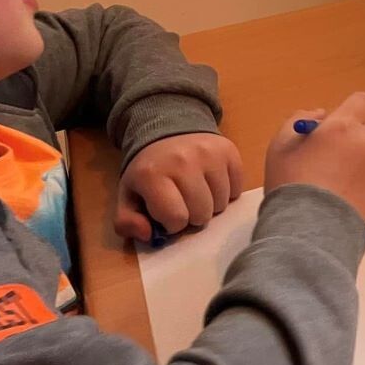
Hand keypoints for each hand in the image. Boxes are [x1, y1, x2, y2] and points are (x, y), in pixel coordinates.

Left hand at [116, 133, 242, 240]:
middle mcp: (183, 161)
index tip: (167, 213)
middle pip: (202, 214)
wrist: (168, 129)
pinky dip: (227, 192)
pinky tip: (212, 183)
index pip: (176, 218)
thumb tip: (149, 235)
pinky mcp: (229, 151)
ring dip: (211, 205)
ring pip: (221, 203)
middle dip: (192, 216)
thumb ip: (127, 221)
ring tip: (198, 192)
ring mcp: (210, 154)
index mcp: (153, 175)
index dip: (172, 223)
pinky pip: (237, 189)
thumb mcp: (128, 195)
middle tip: (184, 203)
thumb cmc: (149, 169)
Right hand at [264, 91, 364, 221]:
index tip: (330, 124)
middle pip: (364, 128)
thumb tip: (320, 114)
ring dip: (351, 158)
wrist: (308, 225)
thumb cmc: (291, 180)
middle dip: (348, 135)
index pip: (360, 101)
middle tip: (324, 152)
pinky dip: (354, 179)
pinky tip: (333, 194)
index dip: (347, 109)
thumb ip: (300, 119)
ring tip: (325, 179)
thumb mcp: (281, 143)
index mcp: (344, 127)